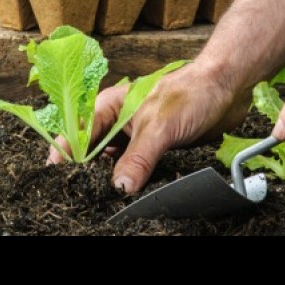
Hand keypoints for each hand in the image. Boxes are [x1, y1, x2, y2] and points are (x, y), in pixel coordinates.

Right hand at [46, 62, 249, 193]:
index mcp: (110, 106)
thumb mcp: (159, 128)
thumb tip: (120, 188)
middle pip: (92, 150)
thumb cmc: (191, 92)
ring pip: (113, 162)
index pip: (78, 133)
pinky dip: (132, 180)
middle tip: (82, 193)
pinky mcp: (154, 148)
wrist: (226, 88)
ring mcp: (135, 135)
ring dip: (110, 177)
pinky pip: (135, 168)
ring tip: (103, 197)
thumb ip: (138, 159)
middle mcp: (118, 121)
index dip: (65, 154)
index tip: (57, 176)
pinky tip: (131, 192)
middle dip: (87, 171)